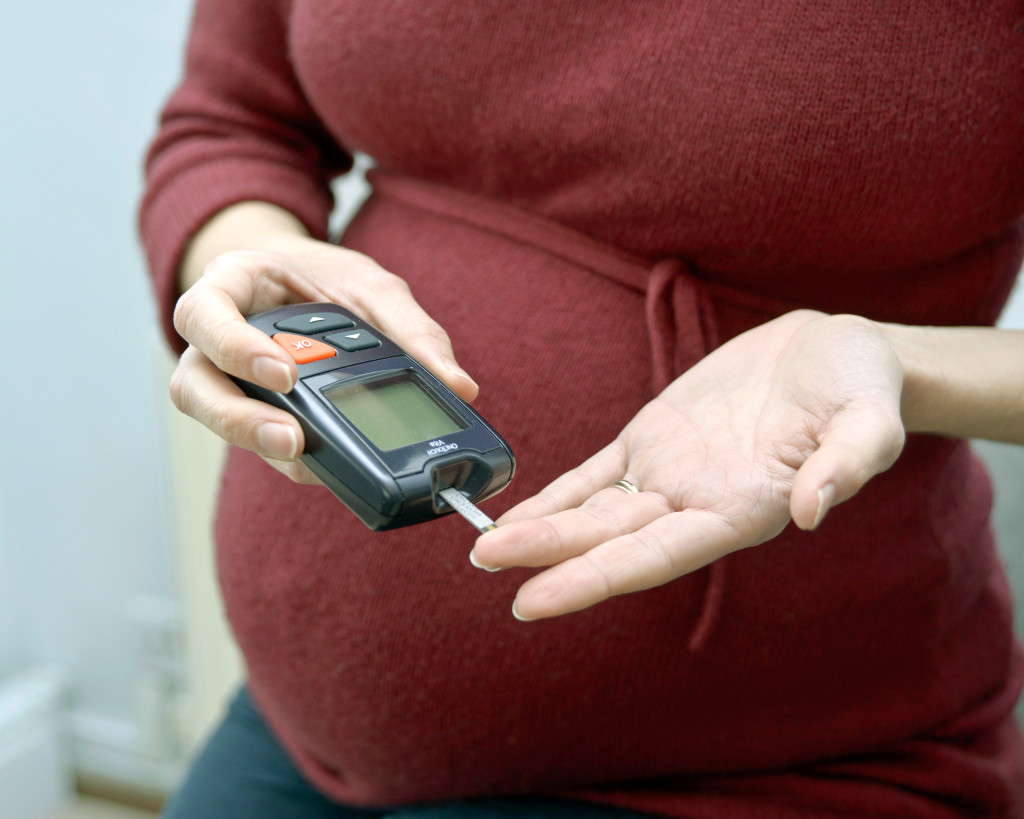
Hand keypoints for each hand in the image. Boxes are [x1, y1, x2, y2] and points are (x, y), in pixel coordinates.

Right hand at [169, 233, 477, 481]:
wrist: (307, 288)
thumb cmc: (324, 279)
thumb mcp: (371, 287)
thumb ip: (411, 330)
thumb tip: (459, 385)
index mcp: (230, 289)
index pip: (203, 314)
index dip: (233, 347)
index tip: (284, 373)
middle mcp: (212, 341)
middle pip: (195, 386)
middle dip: (239, 419)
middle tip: (292, 439)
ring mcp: (227, 383)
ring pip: (217, 423)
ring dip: (260, 446)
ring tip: (309, 459)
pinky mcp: (253, 416)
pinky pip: (261, 444)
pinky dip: (294, 458)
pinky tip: (330, 467)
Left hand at [470, 310, 905, 619]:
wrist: (832, 350)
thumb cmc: (859, 388)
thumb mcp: (869, 421)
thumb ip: (845, 465)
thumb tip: (812, 510)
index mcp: (742, 509)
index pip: (655, 556)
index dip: (594, 579)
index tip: (536, 600)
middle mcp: (696, 501)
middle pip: (610, 540)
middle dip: (547, 555)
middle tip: (483, 566)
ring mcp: (670, 471)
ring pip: (594, 510)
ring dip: (540, 529)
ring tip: (483, 548)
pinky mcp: (654, 436)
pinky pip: (596, 471)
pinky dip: (557, 493)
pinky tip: (518, 510)